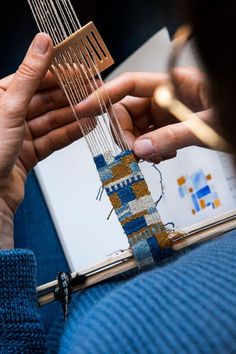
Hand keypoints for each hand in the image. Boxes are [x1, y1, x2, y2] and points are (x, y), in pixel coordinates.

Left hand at [0, 33, 82, 247]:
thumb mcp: (10, 106)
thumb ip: (30, 76)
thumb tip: (43, 43)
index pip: (32, 79)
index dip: (57, 73)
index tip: (79, 69)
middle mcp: (9, 115)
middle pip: (44, 100)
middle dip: (69, 96)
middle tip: (92, 91)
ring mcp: (19, 136)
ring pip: (51, 121)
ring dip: (72, 115)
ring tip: (94, 109)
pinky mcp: (29, 154)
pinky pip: (52, 139)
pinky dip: (69, 133)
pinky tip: (85, 126)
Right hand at [76, 67, 213, 161]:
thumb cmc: (234, 114)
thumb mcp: (206, 127)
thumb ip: (171, 137)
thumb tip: (138, 150)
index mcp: (171, 85)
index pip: (128, 84)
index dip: (103, 95)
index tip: (83, 109)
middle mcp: (164, 98)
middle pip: (127, 111)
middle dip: (125, 135)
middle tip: (136, 154)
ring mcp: (165, 113)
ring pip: (136, 129)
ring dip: (139, 147)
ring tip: (159, 156)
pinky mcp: (168, 127)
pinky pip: (148, 139)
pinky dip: (151, 150)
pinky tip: (166, 155)